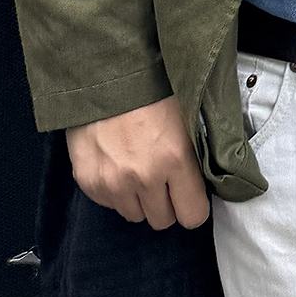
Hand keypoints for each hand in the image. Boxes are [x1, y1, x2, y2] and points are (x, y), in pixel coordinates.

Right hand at [67, 95, 210, 230]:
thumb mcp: (186, 118)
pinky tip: (118, 165)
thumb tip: (207, 180)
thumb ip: (195, 155)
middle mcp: (143, 177)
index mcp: (175, 158)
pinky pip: (109, 203)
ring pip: (134, 215)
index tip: (191, 196)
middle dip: (167, 204)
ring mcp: (112, 183)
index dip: (194, 206)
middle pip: (162, 221)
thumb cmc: (151, 90)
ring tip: (139, 170)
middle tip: (165, 180)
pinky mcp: (88, 182)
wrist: (104, 75)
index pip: (192, 215)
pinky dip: (115, 191)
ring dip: (140, 200)